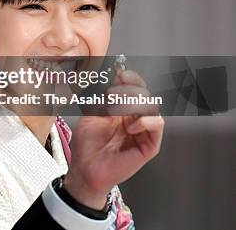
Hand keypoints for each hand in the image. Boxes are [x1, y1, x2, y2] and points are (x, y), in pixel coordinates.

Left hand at [64, 70, 164, 209]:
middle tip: (116, 91)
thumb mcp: (90, 115)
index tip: (119, 73)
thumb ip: (100, 99)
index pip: (132, 88)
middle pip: (143, 94)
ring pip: (152, 106)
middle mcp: (133, 118)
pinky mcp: (148, 145)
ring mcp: (142, 131)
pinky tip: (130, 127)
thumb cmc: (87, 147)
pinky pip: (157, 125)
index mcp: (120, 110)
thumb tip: (109, 79)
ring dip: (134, 103)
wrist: (85, 169)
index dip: (129, 78)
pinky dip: (145, 121)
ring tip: (117, 110)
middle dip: (130, 88)